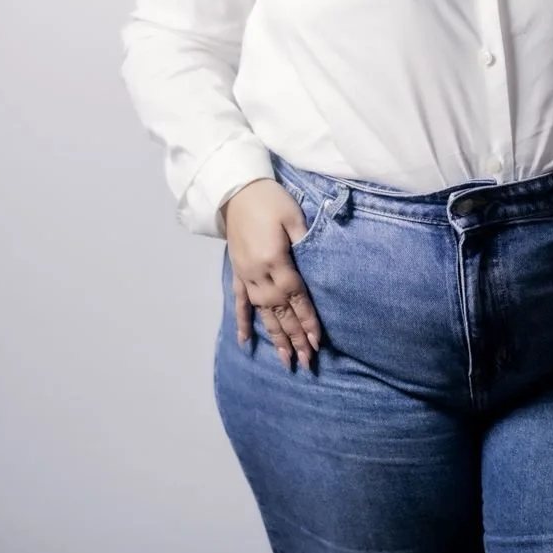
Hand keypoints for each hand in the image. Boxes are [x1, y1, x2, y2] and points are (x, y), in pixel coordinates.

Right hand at [222, 179, 324, 370]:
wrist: (236, 189)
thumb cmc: (270, 199)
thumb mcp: (293, 215)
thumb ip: (305, 241)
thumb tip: (317, 267)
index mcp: (275, 259)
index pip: (295, 296)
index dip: (307, 319)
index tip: (317, 342)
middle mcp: (258, 273)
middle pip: (280, 311)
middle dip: (294, 337)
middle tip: (306, 362)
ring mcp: (246, 274)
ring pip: (262, 312)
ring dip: (274, 336)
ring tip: (285, 360)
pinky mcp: (238, 271)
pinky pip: (240, 301)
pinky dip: (242, 322)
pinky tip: (245, 342)